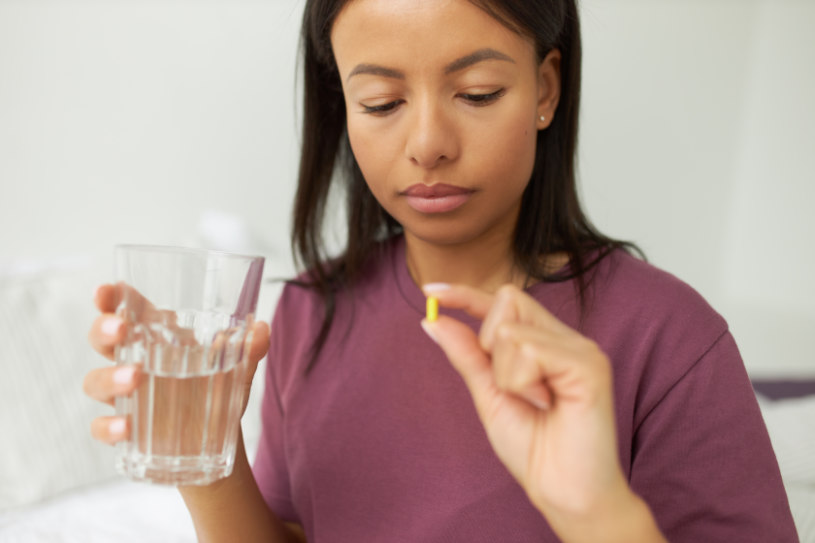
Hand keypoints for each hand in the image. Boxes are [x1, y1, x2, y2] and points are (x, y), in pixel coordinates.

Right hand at [83, 283, 269, 445]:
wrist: (217, 439)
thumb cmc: (218, 389)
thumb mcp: (237, 368)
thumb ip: (249, 349)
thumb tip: (261, 328)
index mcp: (157, 337)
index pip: (127, 309)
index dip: (111, 298)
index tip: (105, 290)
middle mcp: (134, 361)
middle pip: (102, 339)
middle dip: (104, 330)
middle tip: (120, 329)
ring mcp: (124, 396)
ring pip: (96, 380)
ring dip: (111, 377)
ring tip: (136, 378)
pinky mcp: (123, 430)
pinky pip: (101, 426)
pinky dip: (108, 427)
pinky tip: (125, 428)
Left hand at [422, 284, 663, 541]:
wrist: (564, 492)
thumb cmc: (534, 448)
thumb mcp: (489, 395)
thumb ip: (466, 355)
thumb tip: (433, 319)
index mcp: (545, 342)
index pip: (503, 301)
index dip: (466, 293)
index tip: (430, 291)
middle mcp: (566, 338)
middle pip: (508, 300)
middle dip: (490, 345)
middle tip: (515, 387)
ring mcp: (581, 348)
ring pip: (511, 330)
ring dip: (507, 374)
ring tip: (535, 402)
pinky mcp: (590, 364)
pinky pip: (531, 350)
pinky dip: (523, 381)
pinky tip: (546, 402)